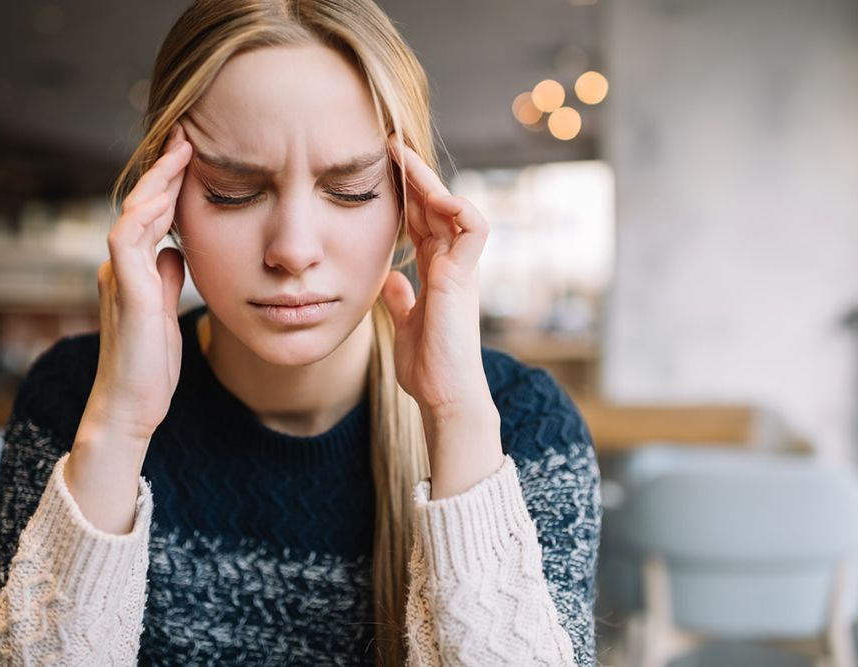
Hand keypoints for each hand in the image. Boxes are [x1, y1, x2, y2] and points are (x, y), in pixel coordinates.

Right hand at [84, 123, 191, 445]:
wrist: (130, 407)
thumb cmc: (149, 366)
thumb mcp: (165, 312)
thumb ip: (166, 279)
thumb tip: (175, 252)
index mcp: (132, 270)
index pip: (150, 216)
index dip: (169, 185)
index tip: (193, 155)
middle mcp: (120, 267)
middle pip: (140, 206)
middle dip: (164, 170)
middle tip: (186, 134)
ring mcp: (119, 278)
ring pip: (132, 215)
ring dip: (156, 182)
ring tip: (180, 152)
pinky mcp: (125, 293)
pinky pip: (127, 242)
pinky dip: (143, 216)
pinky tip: (163, 197)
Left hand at [380, 135, 503, 497]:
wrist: (445, 396)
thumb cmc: (429, 367)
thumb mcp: (406, 324)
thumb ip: (401, 300)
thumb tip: (390, 281)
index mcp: (437, 273)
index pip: (423, 222)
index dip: (406, 195)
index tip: (382, 169)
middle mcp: (452, 266)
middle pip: (436, 208)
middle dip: (415, 175)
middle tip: (390, 144)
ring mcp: (461, 270)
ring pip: (454, 210)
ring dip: (431, 182)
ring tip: (404, 157)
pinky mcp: (464, 278)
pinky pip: (475, 230)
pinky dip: (459, 208)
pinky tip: (434, 195)